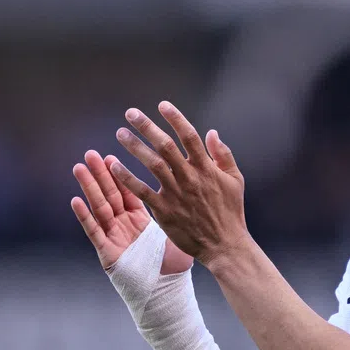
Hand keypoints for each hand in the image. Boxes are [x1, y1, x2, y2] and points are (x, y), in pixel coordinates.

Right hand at [71, 149, 192, 274]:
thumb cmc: (175, 267)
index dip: (119, 173)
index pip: (128, 191)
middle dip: (100, 174)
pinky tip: (76, 200)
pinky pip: (95, 232)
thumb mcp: (179, 232)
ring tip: (79, 167)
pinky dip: (85, 216)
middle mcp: (125, 227)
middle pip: (111, 195)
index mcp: (141, 220)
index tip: (110, 154)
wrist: (167, 295)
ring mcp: (115, 239)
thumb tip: (196, 188)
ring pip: (99, 208)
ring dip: (88, 188)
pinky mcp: (108, 253)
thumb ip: (183, 209)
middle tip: (90, 153)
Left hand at [107, 101, 249, 266]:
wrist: (224, 245)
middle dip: (147, 127)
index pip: (189, 136)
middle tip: (131, 113)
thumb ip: (223, 154)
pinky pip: (141, 191)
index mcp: (207, 168)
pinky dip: (127, 178)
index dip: (175, 118)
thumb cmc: (231, 212)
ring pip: (152, 164)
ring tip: (120, 133)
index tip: (162, 105)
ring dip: (134, 147)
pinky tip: (114, 166)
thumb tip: (212, 132)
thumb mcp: (235, 180)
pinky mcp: (164, 211)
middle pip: (165, 146)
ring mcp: (176, 194)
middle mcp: (190, 177)